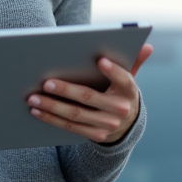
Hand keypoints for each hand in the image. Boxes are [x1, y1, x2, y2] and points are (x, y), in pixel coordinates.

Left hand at [27, 44, 153, 143]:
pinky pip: (70, 127)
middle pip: (89, 98)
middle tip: (46, 82)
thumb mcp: (128, 78)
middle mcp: (120, 109)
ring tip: (33, 98)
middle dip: (66, 90)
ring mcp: (107, 125)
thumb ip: (134, 61)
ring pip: (75, 115)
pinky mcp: (95, 135)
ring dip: (52, 107)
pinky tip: (37, 111)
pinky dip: (52, 119)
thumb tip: (147, 46)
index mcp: (129, 90)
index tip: (100, 60)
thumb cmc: (120, 92)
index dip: (113, 71)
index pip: (124, 79)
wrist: (126, 125)